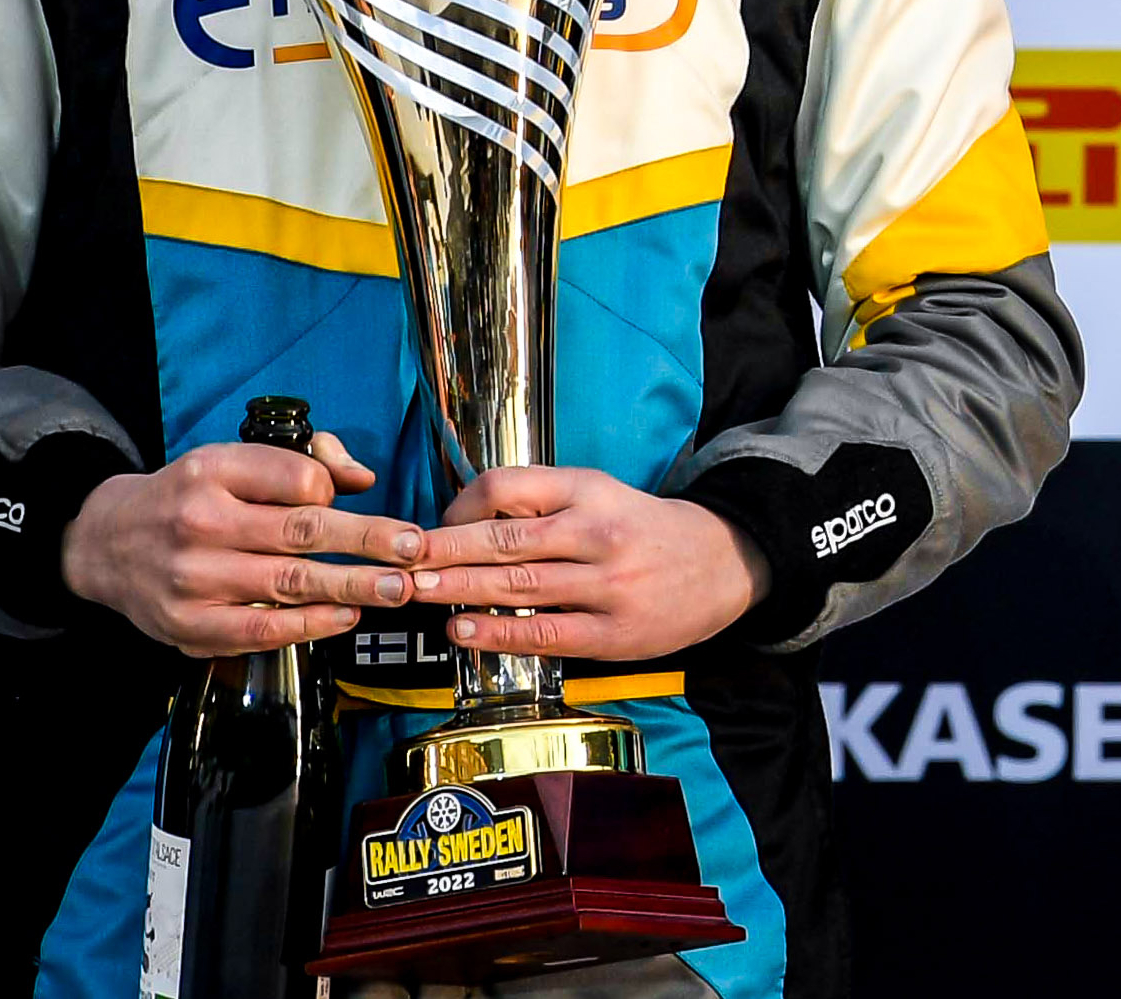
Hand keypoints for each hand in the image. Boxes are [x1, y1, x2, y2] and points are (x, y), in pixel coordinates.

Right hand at [62, 428, 422, 651]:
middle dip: (366, 542)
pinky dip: (308, 625)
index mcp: (211, 472)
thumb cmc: (185, 497)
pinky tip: (345, 617)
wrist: (103, 544)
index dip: (333, 490)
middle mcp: (198, 524)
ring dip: (351, 587)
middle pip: (300, 533)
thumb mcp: (230, 460)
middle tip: (413, 549)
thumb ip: (300, 461)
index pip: (295, 478)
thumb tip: (361, 478)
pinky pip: (259, 630)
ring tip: (398, 587)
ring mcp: (190, 580)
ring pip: (286, 584)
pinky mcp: (187, 626)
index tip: (358, 498)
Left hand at [403, 466, 758, 662]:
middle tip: (395, 561)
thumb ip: (540, 505)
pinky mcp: (615, 632)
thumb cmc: (643, 529)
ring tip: (413, 593)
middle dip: (441, 553)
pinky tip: (463, 630)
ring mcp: (608, 584)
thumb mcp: (600, 494)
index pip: (507, 488)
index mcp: (590, 489)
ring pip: (518, 585)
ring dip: (457, 590)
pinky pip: (544, 632)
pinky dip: (497, 632)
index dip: (458, 508)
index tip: (431, 529)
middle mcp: (598, 532)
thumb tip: (461, 523)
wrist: (724, 562)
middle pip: (504, 540)